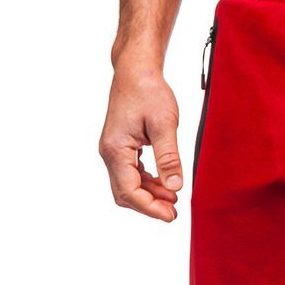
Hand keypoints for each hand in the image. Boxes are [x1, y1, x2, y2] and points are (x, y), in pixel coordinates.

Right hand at [99, 61, 181, 221]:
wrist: (136, 69)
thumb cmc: (148, 90)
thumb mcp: (164, 124)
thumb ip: (168, 158)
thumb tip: (174, 187)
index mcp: (115, 149)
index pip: (129, 191)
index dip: (150, 208)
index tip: (172, 215)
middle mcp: (109, 153)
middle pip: (125, 194)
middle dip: (149, 206)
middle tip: (174, 211)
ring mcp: (113, 151)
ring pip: (128, 186)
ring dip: (150, 196)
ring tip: (174, 197)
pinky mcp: (121, 148)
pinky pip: (131, 175)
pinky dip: (147, 184)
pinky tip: (165, 183)